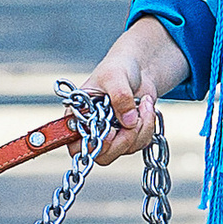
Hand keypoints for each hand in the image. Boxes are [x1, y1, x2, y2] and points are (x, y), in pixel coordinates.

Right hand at [83, 18, 185, 164]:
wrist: (138, 69)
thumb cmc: (118, 68)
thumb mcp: (115, 76)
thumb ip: (119, 96)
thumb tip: (128, 121)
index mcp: (79, 116)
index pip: (74, 144)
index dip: (91, 144)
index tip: (108, 133)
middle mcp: (92, 130)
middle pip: (103, 155)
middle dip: (123, 140)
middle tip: (133, 119)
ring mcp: (112, 136)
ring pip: (126, 150)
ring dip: (141, 128)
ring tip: (142, 104)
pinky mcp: (129, 137)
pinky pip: (141, 143)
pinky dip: (148, 126)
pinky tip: (146, 108)